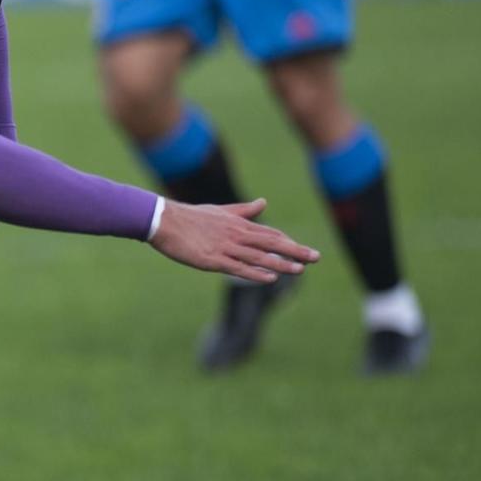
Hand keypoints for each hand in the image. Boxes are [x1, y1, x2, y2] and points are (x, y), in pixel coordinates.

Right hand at [148, 198, 319, 281]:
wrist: (164, 220)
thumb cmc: (190, 216)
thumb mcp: (220, 211)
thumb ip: (244, 210)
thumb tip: (264, 203)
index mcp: (238, 224)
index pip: (271, 234)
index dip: (289, 243)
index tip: (305, 251)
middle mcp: (236, 235)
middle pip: (272, 244)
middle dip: (296, 251)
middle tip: (316, 257)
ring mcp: (225, 247)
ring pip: (259, 257)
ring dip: (281, 264)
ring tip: (300, 270)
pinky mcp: (212, 260)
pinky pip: (238, 268)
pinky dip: (256, 273)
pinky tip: (270, 277)